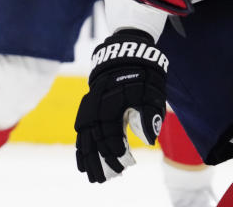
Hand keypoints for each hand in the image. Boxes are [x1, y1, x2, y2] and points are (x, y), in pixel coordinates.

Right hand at [75, 29, 168, 182]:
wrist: (126, 52)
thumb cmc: (143, 74)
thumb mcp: (151, 91)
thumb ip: (149, 115)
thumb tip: (148, 140)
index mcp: (110, 104)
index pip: (109, 136)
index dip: (116, 153)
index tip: (125, 165)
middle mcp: (95, 107)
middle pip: (93, 141)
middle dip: (100, 162)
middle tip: (107, 179)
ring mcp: (89, 107)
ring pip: (84, 138)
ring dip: (88, 158)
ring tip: (93, 176)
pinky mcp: (88, 107)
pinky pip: (82, 131)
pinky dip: (82, 147)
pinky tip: (83, 161)